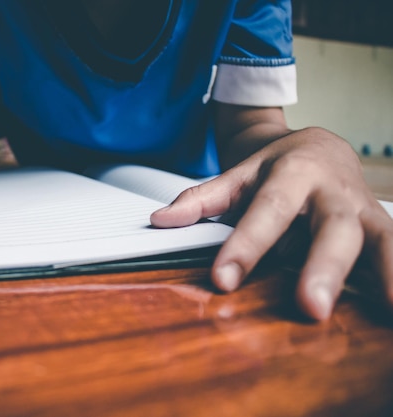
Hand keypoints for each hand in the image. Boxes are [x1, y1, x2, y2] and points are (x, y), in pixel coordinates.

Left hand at [150, 127, 392, 319]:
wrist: (321, 146)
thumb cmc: (278, 166)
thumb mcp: (238, 175)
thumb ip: (202, 199)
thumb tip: (161, 220)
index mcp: (294, 173)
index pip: (267, 212)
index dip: (246, 246)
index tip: (224, 280)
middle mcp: (334, 192)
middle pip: (332, 229)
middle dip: (323, 268)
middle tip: (310, 307)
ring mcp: (364, 210)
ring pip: (381, 239)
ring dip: (388, 274)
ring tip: (392, 309)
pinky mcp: (382, 227)